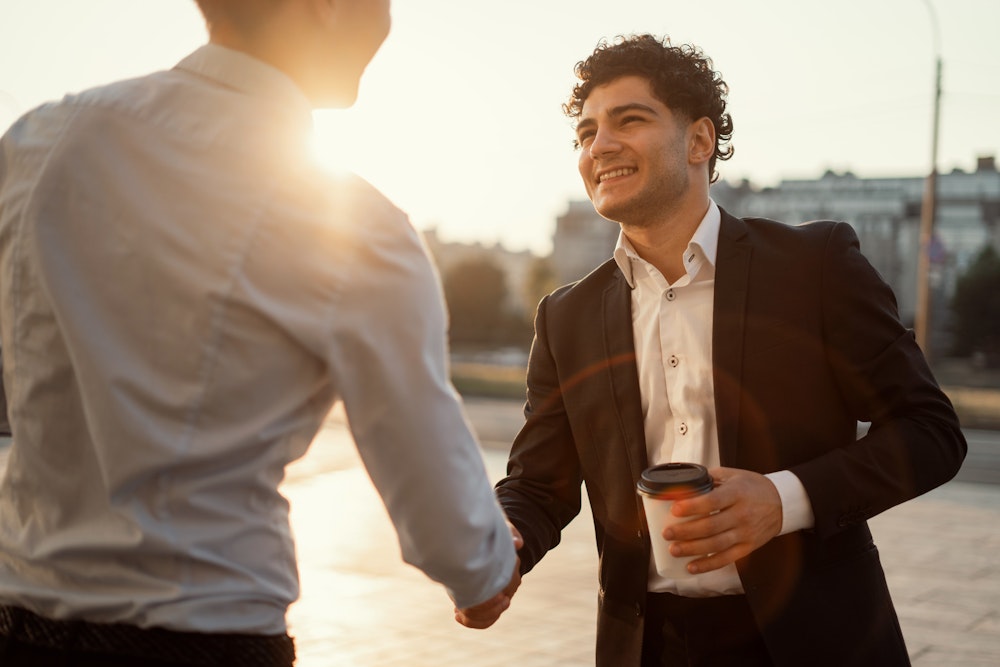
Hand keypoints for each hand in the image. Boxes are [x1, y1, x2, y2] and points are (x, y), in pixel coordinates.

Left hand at [454, 522, 522, 628]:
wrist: (488, 544)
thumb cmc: (491, 535)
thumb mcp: (499, 529)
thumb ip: (509, 532)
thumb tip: (518, 543)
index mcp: (510, 568)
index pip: (504, 589)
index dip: (487, 597)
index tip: (470, 594)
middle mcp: (509, 584)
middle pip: (497, 606)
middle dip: (478, 609)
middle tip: (458, 606)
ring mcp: (501, 595)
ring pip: (492, 615)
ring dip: (475, 617)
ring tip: (457, 612)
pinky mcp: (491, 602)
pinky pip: (488, 619)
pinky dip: (475, 622)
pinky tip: (458, 615)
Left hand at [664, 467, 781, 573]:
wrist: (783, 502)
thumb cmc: (753, 486)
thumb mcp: (733, 475)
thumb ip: (708, 477)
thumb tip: (681, 483)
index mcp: (737, 493)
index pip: (712, 501)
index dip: (692, 507)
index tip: (674, 510)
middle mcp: (742, 514)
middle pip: (711, 526)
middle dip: (686, 531)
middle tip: (667, 533)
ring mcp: (746, 533)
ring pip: (716, 545)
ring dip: (693, 549)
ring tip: (674, 550)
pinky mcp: (748, 547)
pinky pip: (727, 559)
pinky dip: (708, 565)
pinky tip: (691, 566)